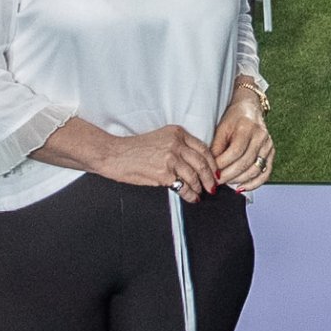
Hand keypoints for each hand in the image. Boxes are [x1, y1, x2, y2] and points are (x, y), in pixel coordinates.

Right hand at [93, 123, 220, 195]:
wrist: (115, 154)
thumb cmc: (134, 149)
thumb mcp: (160, 138)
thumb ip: (177, 146)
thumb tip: (195, 163)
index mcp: (176, 133)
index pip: (203, 148)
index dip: (212, 163)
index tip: (215, 171)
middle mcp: (176, 144)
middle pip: (202, 163)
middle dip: (210, 178)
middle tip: (213, 186)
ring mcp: (170, 158)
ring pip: (194, 176)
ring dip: (200, 188)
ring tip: (200, 193)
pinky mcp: (164, 173)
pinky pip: (184, 187)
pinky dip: (191, 195)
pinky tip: (192, 198)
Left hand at [210, 96, 274, 192]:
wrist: (250, 109)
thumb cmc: (234, 118)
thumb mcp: (221, 128)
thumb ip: (216, 147)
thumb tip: (212, 167)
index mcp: (247, 127)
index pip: (235, 152)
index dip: (222, 165)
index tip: (212, 172)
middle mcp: (261, 137)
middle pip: (245, 163)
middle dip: (228, 175)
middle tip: (216, 182)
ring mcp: (268, 146)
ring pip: (255, 170)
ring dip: (239, 180)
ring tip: (226, 183)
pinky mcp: (272, 153)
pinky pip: (265, 173)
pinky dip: (254, 183)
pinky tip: (242, 187)